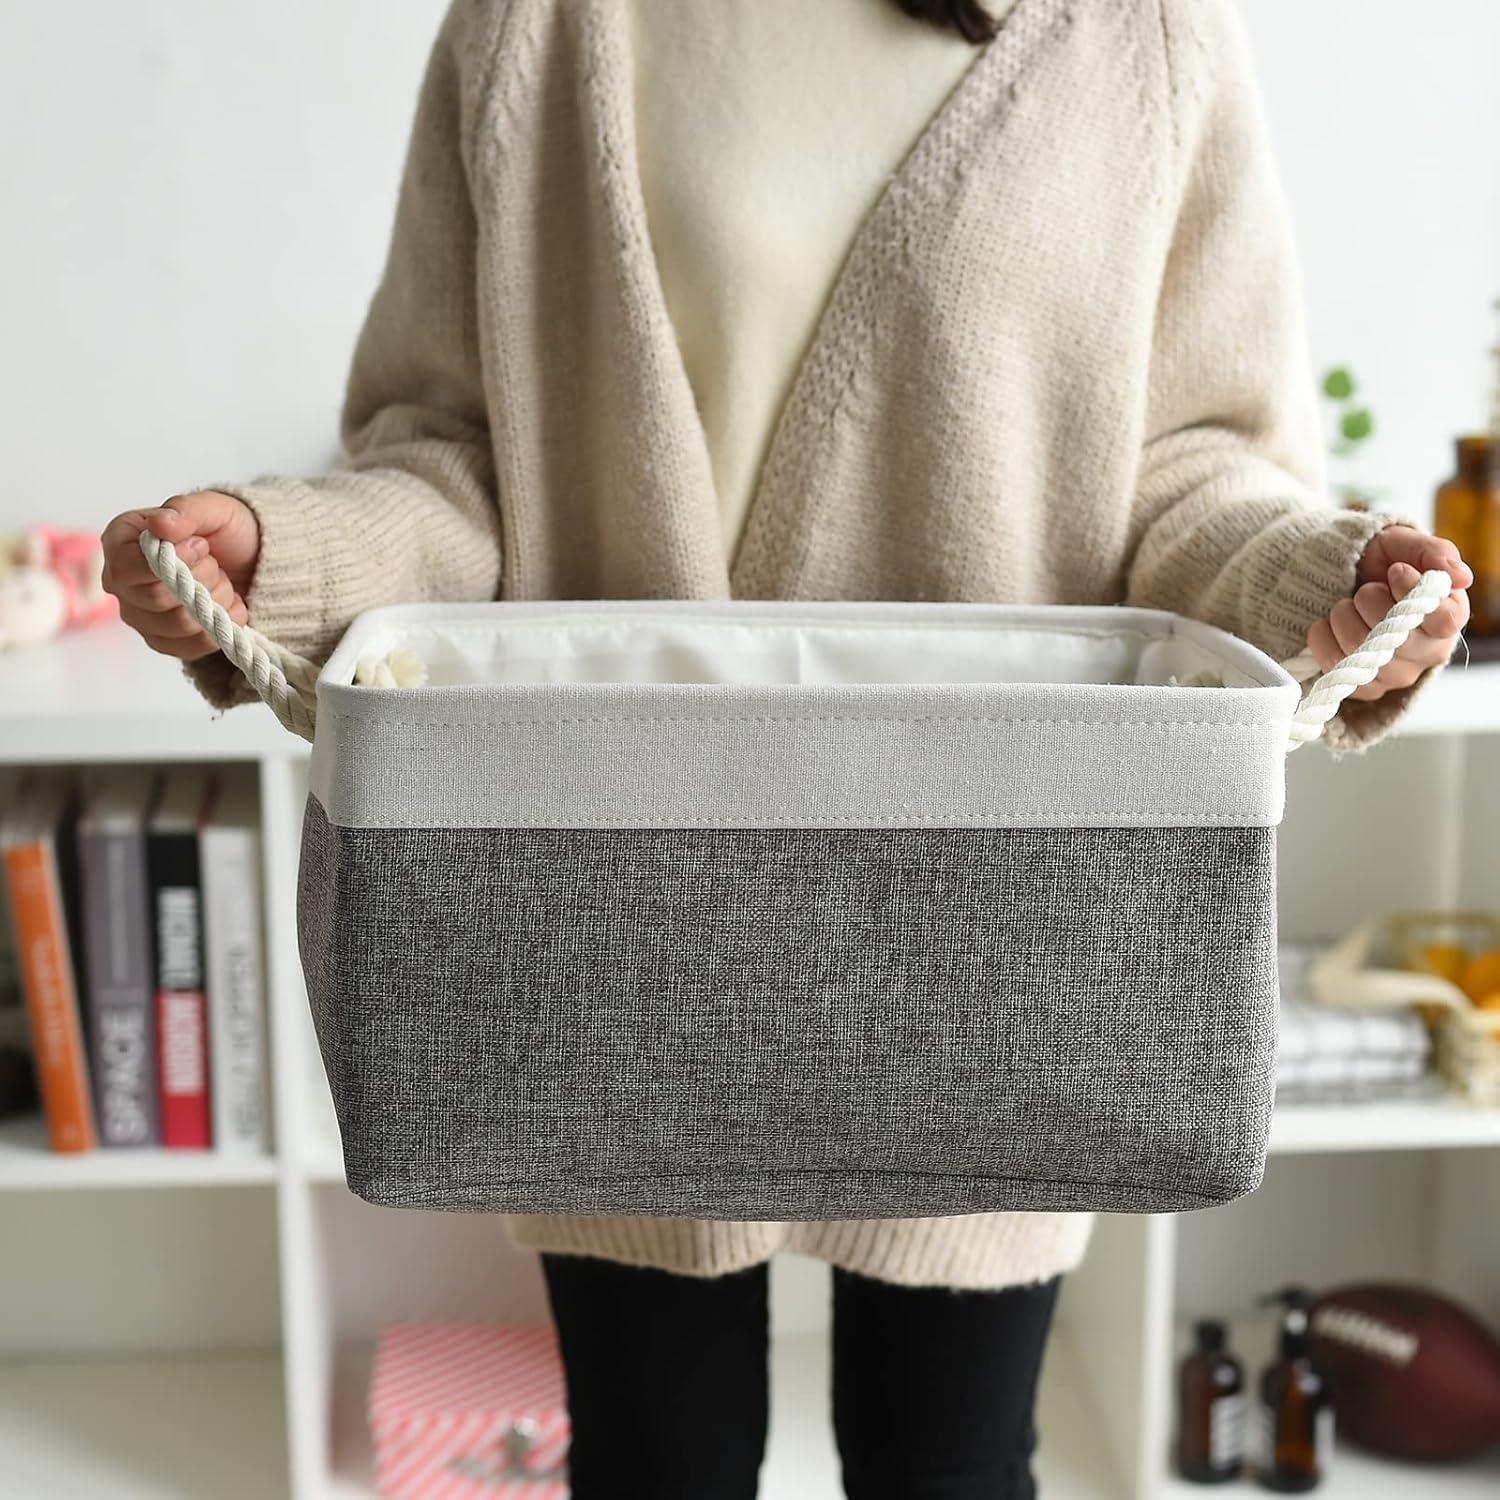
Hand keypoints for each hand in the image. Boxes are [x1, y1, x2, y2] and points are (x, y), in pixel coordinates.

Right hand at [100, 492, 259, 660]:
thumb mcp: (214, 509)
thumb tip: (160, 525)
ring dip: (215, 602)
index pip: (126, 568)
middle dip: (201, 580)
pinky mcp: (164, 641)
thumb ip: (186, 511)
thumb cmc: (225, 531)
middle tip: (215, 562)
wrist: (251, 560)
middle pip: (156, 599)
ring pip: (179, 624)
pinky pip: (192, 646)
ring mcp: (140, 616)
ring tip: (222, 581)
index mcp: (120, 542)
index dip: (170, 563)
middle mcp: (121, 582)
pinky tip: (227, 604)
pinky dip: (220, 626)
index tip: (202, 546)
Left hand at [1306, 526, 1471, 701]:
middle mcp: (1428, 652)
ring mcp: (1397, 674)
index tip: (1395, 570)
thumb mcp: (1405, 545)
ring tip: (1346, 605)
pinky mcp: (1365, 688)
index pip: (1444, 618)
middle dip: (1368, 599)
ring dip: (1342, 616)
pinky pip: (1335, 668)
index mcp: (1449, 616)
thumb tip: (1459, 576)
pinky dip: (1323, 637)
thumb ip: (1433, 553)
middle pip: (1392, 635)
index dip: (1412, 592)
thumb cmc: (1384, 564)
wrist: (1346, 581)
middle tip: (1366, 587)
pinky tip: (1329, 624)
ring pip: (1360, 651)